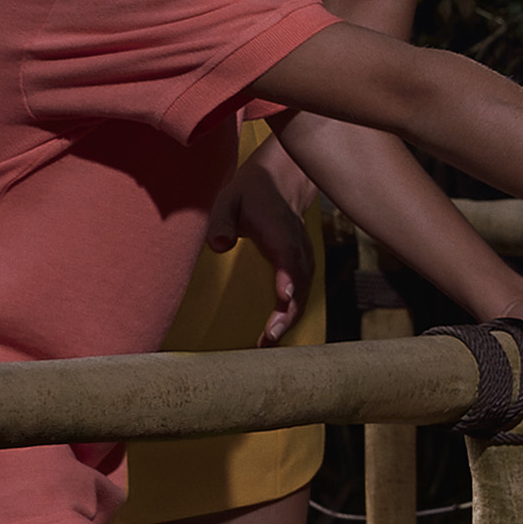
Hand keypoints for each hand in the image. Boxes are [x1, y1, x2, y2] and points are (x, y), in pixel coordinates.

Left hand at [216, 146, 317, 336]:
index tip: (285, 295)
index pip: (288, 256)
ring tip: (268, 342)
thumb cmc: (251, 193)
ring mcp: (303, 258)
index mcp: (281, 231)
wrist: (281, 181)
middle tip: (270, 336)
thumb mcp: (229, 199)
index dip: (288, 276)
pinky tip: (274, 333)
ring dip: (289, 319)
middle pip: (300, 284)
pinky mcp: (301, 267)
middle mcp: (297, 247)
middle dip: (288, 311)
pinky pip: (301, 294)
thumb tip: (218, 246)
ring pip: (303, 293)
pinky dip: (291, 314)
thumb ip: (222, 220)